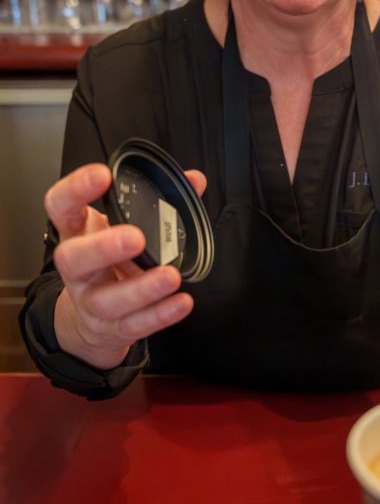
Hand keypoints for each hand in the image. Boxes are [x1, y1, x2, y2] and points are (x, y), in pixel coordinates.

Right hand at [46, 162, 206, 370]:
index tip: (102, 175)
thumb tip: (195, 180)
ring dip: (140, 289)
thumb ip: (158, 202)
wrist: (91, 320)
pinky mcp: (112, 328)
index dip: (75, 189)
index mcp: (76, 234)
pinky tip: (181, 302)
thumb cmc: (109, 262)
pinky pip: (135, 325)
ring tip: (170, 276)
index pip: (61, 207)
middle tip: (135, 237)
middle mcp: (77, 269)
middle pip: (73, 259)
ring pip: (107, 300)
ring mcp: (91, 301)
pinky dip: (159, 315)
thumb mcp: (124, 227)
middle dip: (103, 248)